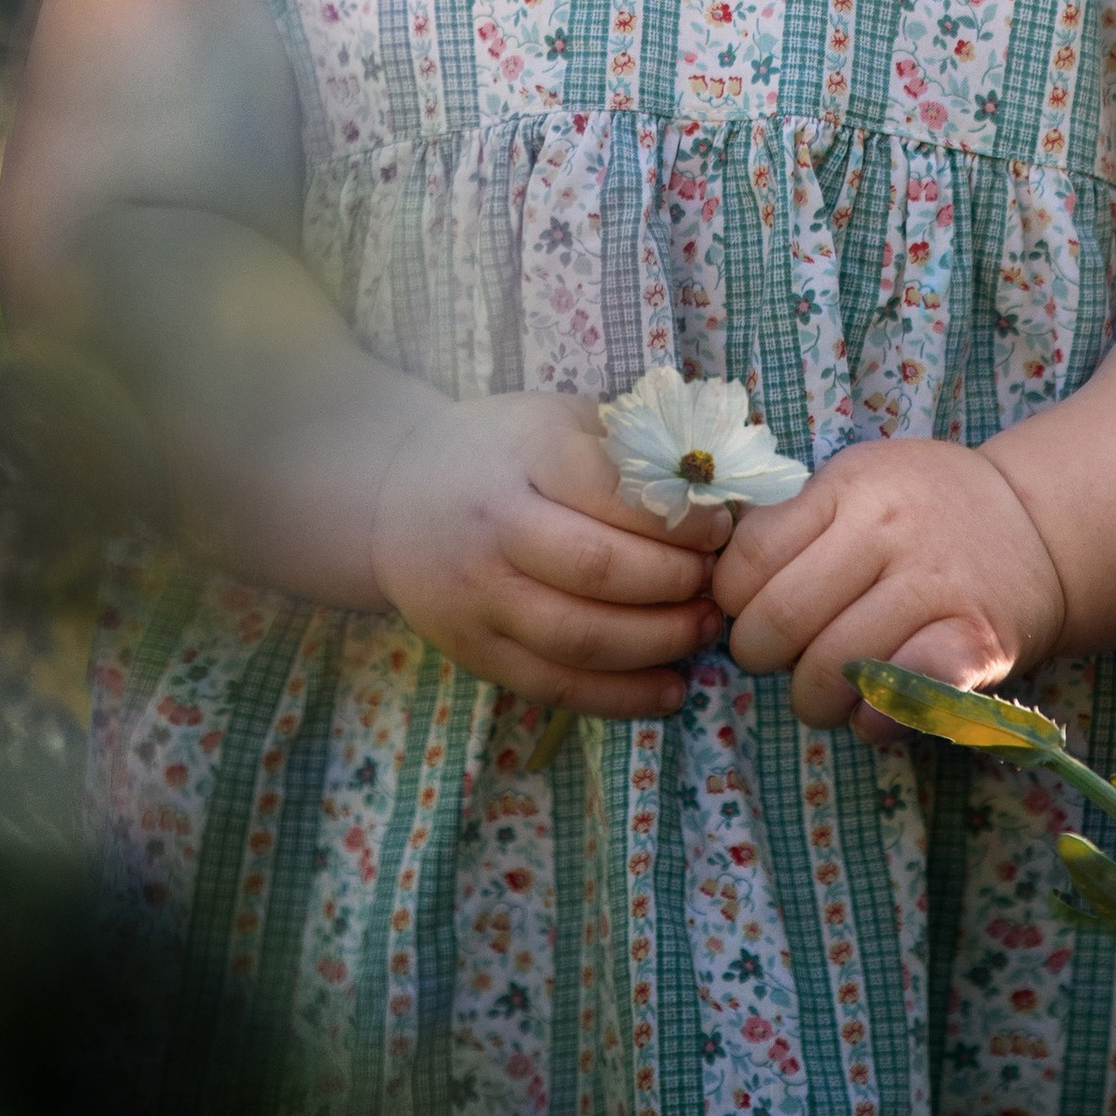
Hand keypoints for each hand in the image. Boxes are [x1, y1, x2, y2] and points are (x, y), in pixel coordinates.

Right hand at [370, 390, 727, 715]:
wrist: (394, 498)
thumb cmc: (503, 452)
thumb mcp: (559, 418)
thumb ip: (632, 442)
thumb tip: (720, 478)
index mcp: (526, 456)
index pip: (611, 490)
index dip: (678, 516)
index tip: (720, 527)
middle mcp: (497, 528)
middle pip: (599, 569)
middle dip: (676, 583)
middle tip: (719, 582)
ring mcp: (480, 598)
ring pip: (581, 638)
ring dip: (658, 642)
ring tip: (704, 628)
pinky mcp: (475, 652)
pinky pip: (555, 687)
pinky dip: (620, 698)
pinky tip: (671, 691)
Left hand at [713, 434, 1066, 740]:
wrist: (1038, 523)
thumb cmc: (925, 507)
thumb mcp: (858, 482)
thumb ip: (793, 522)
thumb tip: (710, 577)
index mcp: (850, 486)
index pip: (748, 559)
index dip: (732, 599)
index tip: (748, 608)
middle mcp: (891, 530)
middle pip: (779, 622)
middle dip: (761, 657)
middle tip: (780, 658)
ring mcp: (937, 585)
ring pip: (831, 670)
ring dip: (814, 699)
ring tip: (826, 689)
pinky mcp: (977, 642)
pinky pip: (899, 699)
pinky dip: (874, 718)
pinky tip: (873, 707)